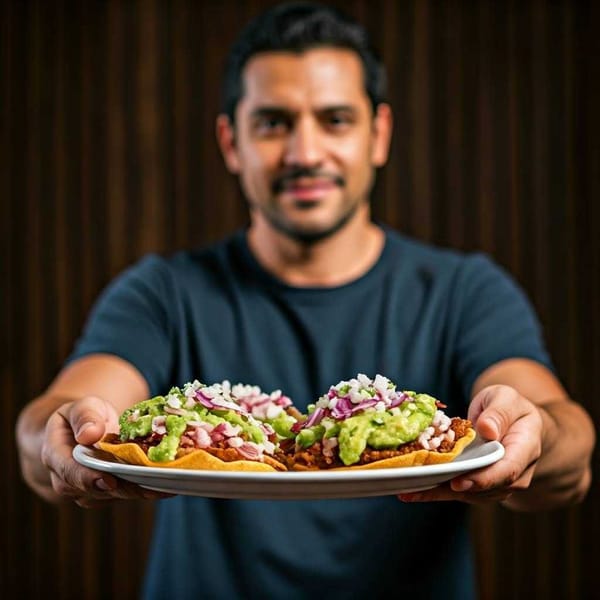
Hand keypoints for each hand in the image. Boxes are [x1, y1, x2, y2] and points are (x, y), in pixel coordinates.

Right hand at [41, 396, 171, 507]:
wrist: (81, 431)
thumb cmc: (81, 417)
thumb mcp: (82, 407)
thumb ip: (85, 417)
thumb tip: (90, 434)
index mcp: (55, 455)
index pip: (68, 471)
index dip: (88, 478)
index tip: (108, 479)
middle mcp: (68, 479)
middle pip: (93, 491)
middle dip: (123, 488)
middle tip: (150, 485)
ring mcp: (88, 490)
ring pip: (112, 496)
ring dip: (139, 492)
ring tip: (167, 483)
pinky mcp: (108, 492)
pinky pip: (126, 493)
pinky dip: (146, 489)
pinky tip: (169, 484)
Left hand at [398, 385, 542, 504]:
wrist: (512, 420)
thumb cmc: (508, 406)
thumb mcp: (505, 398)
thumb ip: (498, 413)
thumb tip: (487, 430)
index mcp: (525, 449)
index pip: (507, 470)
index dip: (483, 479)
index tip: (459, 482)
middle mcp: (515, 473)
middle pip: (485, 488)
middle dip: (453, 489)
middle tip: (424, 486)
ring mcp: (497, 483)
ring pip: (468, 494)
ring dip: (438, 493)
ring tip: (408, 490)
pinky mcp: (479, 485)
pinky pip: (458, 491)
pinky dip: (434, 491)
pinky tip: (410, 491)